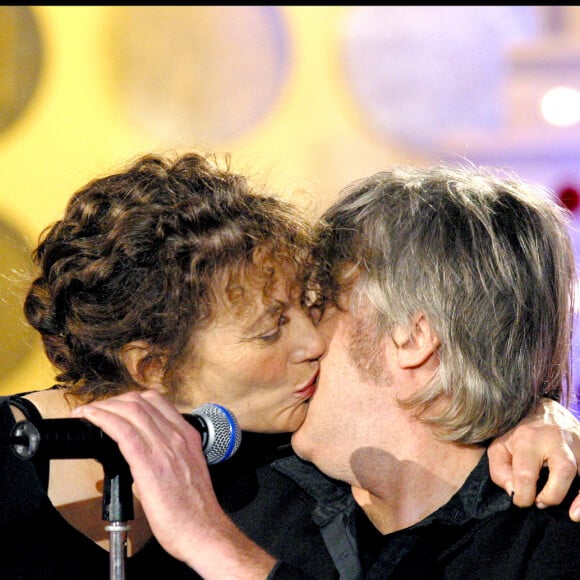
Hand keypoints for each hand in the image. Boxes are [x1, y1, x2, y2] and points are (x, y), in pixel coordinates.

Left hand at [72, 390, 275, 577]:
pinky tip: (90, 419)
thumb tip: (145, 455)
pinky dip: (102, 419)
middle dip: (112, 401)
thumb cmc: (194, 509)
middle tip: (95, 411)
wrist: (203, 530)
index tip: (114, 407)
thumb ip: (170, 455)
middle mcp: (176, 435)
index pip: (155, 401)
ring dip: (102, 407)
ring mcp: (164, 447)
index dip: (129, 399)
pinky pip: (122, 430)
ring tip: (87, 414)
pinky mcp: (149, 463)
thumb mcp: (188, 469)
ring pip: (129, 410)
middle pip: (139, 401)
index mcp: (186, 435)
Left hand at [487, 398, 579, 520]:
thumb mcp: (499, 447)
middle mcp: (557, 440)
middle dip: (553, 494)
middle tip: (540, 502)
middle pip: (563, 470)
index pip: (525, 473)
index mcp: (529, 438)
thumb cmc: (517, 432)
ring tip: (572, 515)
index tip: (519, 500)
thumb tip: (514, 492)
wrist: (540, 408)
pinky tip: (579, 508)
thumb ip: (500, 471)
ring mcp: (578, 444)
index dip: (522, 495)